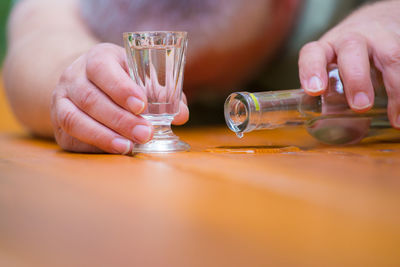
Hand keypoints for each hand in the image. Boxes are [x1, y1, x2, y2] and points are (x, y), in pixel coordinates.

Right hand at [51, 43, 188, 153]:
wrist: (85, 81)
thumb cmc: (121, 79)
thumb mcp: (140, 76)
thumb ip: (163, 93)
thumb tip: (181, 115)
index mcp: (97, 58)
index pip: (101, 68)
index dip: (121, 88)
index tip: (142, 105)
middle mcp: (73, 77)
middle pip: (91, 98)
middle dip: (120, 119)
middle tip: (146, 134)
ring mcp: (60, 100)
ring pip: (75, 119)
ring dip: (103, 136)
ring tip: (129, 147)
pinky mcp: (58, 123)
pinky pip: (71, 137)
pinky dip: (93, 146)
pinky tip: (114, 151)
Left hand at [298, 0, 399, 127]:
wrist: (376, 22)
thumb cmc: (346, 55)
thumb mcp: (332, 68)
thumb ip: (329, 92)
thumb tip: (329, 121)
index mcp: (326, 48)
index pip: (313, 53)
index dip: (312, 70)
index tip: (315, 90)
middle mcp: (350, 39)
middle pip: (352, 50)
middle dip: (357, 78)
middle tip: (361, 106)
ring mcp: (379, 37)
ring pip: (391, 54)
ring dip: (396, 88)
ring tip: (396, 117)